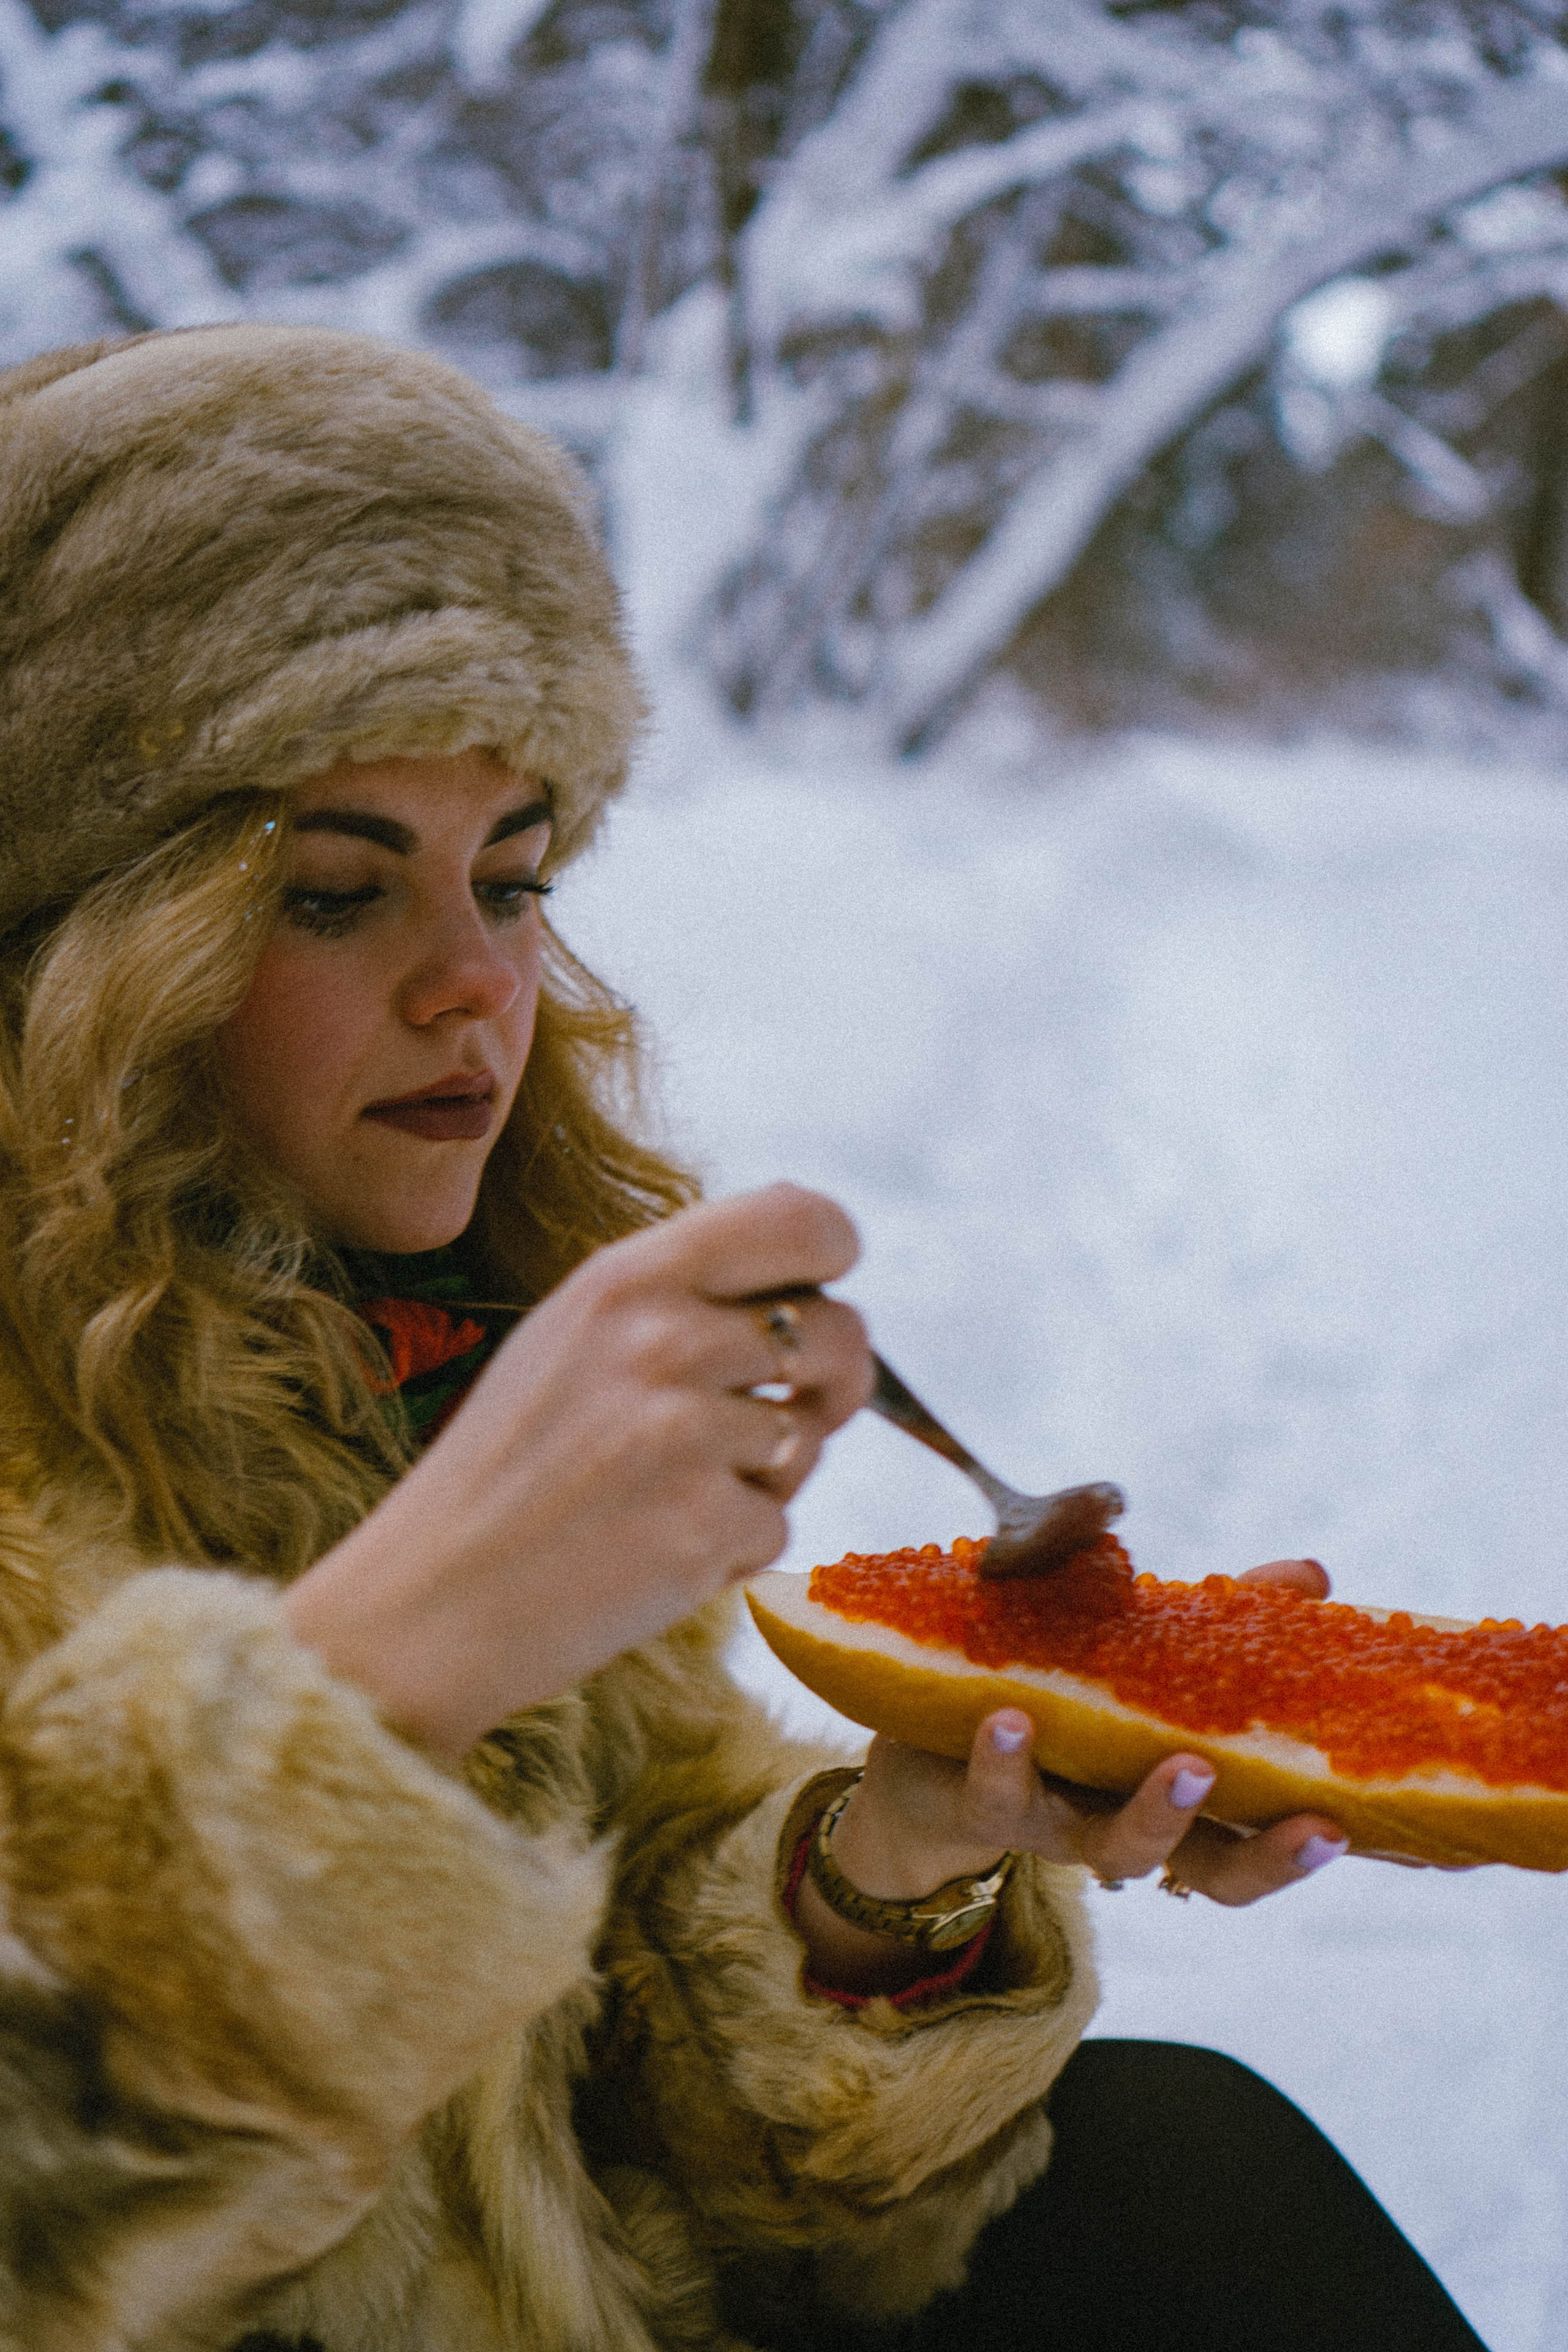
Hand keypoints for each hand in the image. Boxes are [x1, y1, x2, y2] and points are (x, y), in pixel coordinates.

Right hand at [283, 1182, 871, 1755]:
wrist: (427, 1604)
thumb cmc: (506, 1470)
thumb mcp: (571, 1337)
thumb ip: (676, 1295)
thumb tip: (806, 1282)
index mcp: (626, 1277)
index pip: (802, 1221)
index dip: (834, 1254)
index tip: (820, 1293)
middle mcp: (664, 1340)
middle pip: (836, 1331)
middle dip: (833, 1380)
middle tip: (795, 1413)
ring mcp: (687, 1436)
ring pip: (808, 1438)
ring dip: (765, 1475)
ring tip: (668, 1493)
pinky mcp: (705, 1529)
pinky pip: (778, 1525)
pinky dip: (732, 1549)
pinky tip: (653, 1553)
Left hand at [793, 1557, 1349, 1991]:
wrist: (921, 1748)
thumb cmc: (1052, 1695)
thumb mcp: (1135, 1649)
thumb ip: (1219, 1617)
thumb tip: (1310, 1574)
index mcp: (1175, 1793)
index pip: (1257, 1834)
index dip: (1302, 1842)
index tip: (1349, 1823)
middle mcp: (1125, 1823)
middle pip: (1212, 1873)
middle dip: (1265, 1858)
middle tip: (1318, 1827)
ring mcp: (1056, 1823)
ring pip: (1115, 1850)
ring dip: (1155, 1815)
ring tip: (1184, 1764)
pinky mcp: (982, 1802)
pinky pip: (997, 1796)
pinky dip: (1006, 1760)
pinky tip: (1011, 1718)